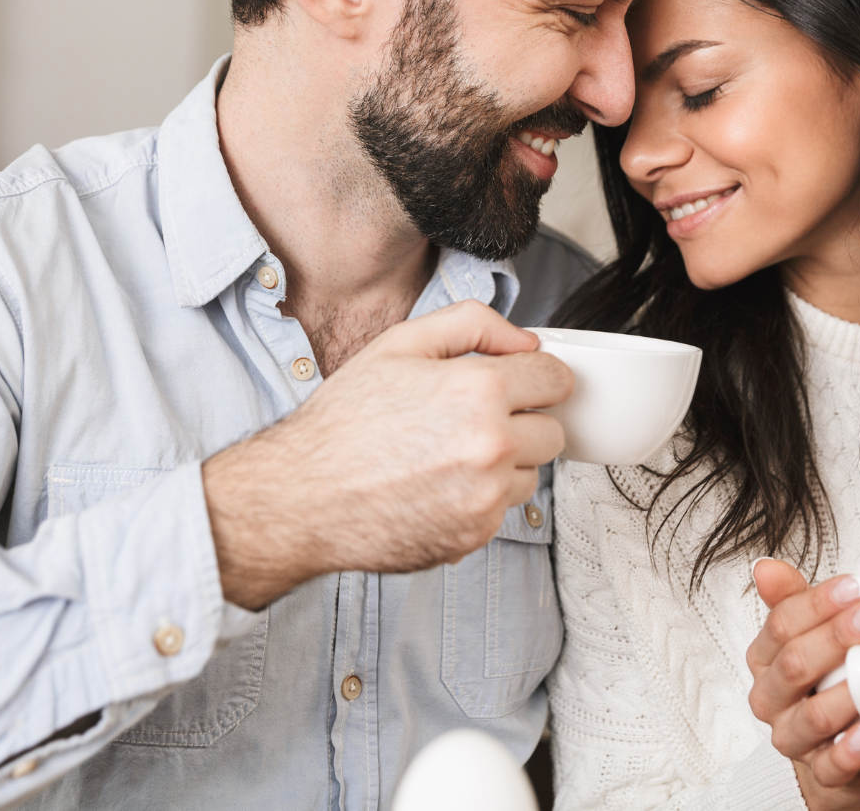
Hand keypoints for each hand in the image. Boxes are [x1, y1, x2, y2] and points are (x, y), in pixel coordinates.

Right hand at [203, 299, 573, 607]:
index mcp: (479, 391)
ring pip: (533, 473)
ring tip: (448, 454)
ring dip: (506, 463)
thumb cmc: (344, 422)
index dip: (538, 376)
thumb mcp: (400, 344)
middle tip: (474, 419)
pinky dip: (480, 497)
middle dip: (523, 421)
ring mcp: (486, 495)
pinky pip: (503, 508)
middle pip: (554, 430)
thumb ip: (473, 325)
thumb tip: (527, 342)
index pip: (557, 379)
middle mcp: (491, 446)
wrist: (302, 497)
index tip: (521, 383)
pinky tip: (437, 485)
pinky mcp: (475, 534)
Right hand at [746, 560, 859, 810]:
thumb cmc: (826, 679)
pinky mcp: (819, 772)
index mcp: (763, 660)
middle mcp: (770, 699)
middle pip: (795, 664)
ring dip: (856, 688)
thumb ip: (792, 601)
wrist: (836, 746)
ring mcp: (792, 738)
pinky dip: (853, 750)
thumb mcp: (809, 635)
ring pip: (815, 715)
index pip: (781, 624)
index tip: (859, 585)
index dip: (819, 603)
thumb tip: (764, 565)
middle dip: (838, 637)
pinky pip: (832, 765)